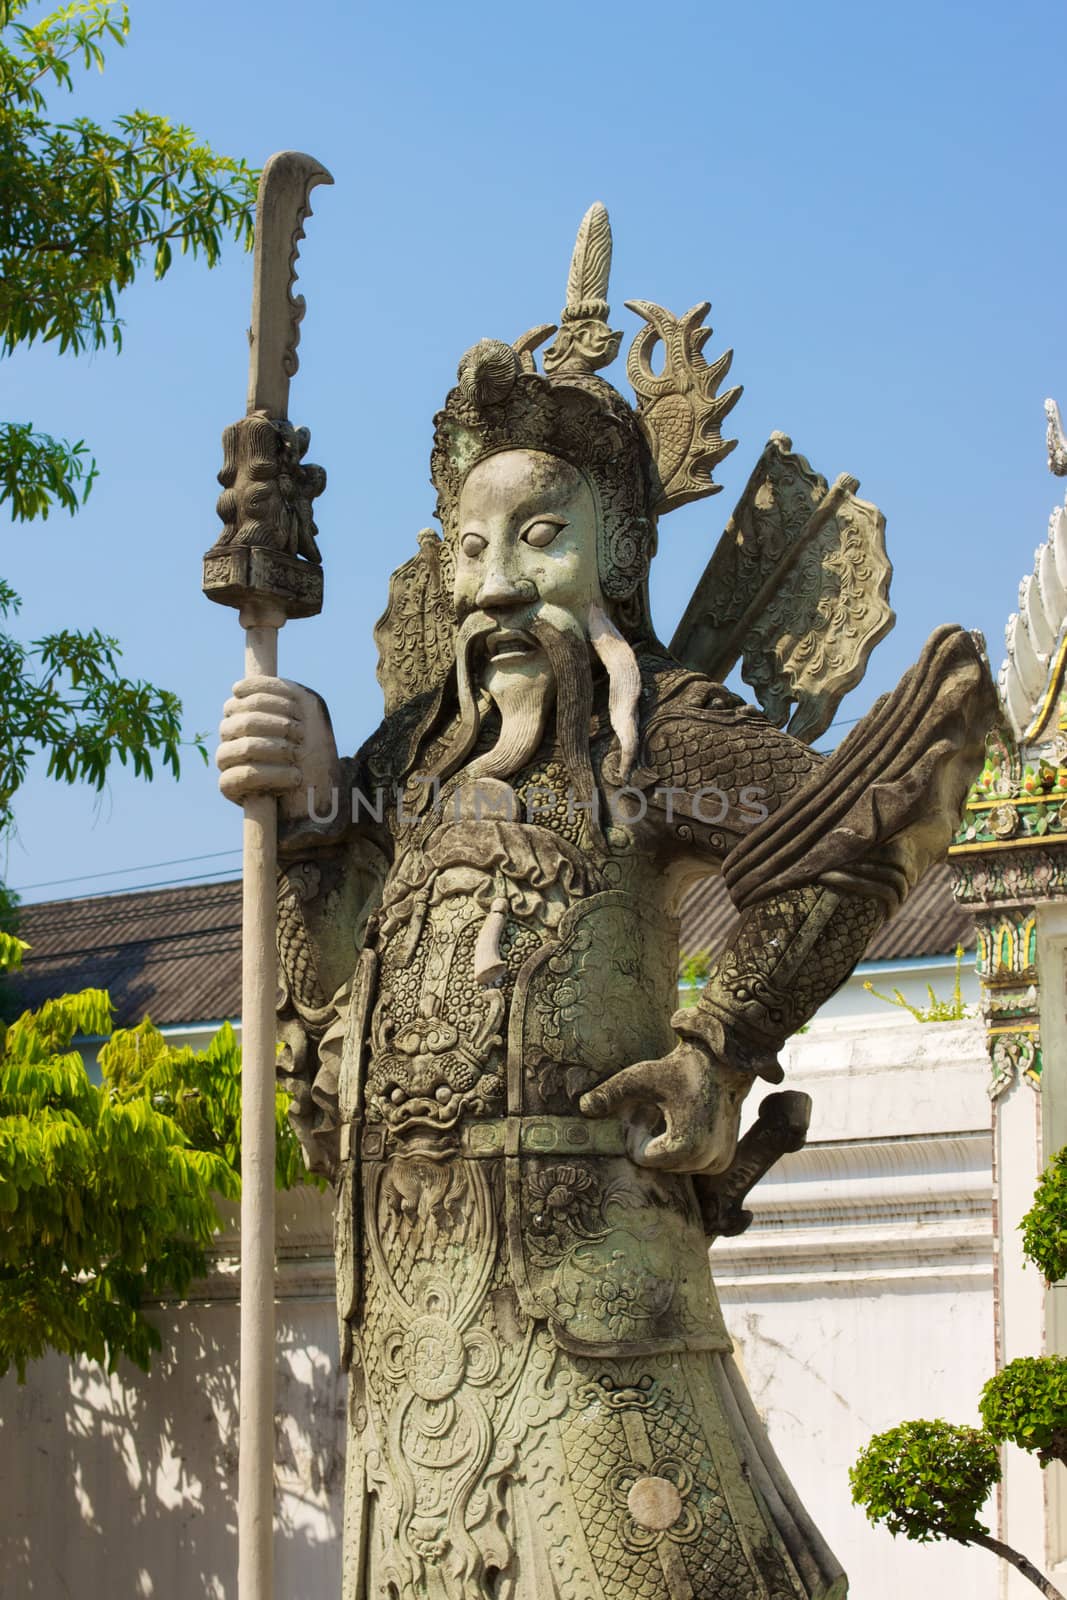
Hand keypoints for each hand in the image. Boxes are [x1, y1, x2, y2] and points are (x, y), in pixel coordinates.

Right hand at [216, 676, 339, 816]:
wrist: (317, 792)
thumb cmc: (313, 748)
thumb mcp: (308, 711)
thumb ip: (287, 691)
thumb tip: (240, 687)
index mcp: (242, 709)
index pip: (245, 694)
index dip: (276, 700)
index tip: (299, 713)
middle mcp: (229, 732)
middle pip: (248, 721)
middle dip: (281, 727)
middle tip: (301, 736)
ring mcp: (226, 758)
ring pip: (246, 747)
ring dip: (280, 750)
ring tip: (298, 756)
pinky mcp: (228, 785)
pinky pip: (245, 776)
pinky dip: (274, 775)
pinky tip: (295, 776)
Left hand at [579, 1040, 751, 1173]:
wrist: (721, 1064)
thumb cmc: (677, 1069)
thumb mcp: (640, 1078)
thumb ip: (610, 1094)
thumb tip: (581, 1107)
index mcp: (685, 1146)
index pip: (642, 1158)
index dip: (638, 1132)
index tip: (649, 1108)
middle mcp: (705, 1161)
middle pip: (658, 1164)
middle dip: (653, 1139)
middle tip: (663, 1109)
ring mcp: (716, 1163)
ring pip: (673, 1167)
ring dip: (667, 1145)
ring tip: (677, 1114)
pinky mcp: (723, 1161)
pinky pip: (689, 1165)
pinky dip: (683, 1149)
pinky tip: (689, 1122)